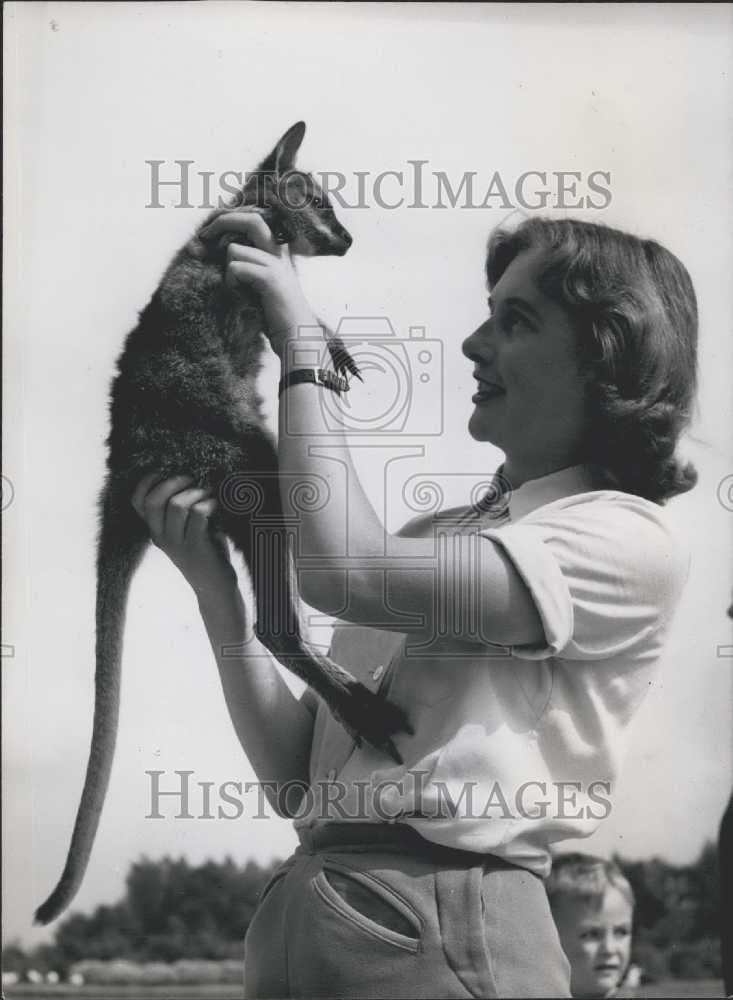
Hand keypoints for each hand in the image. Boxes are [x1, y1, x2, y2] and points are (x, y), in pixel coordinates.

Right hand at [131, 473, 236, 597]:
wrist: (215, 587)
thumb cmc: (205, 551)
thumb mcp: (187, 530)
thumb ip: (182, 509)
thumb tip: (190, 476)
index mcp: (155, 531)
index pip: (137, 502)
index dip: (146, 482)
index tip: (164, 470)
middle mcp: (161, 537)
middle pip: (153, 501)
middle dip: (172, 482)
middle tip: (191, 479)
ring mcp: (177, 543)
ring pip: (176, 504)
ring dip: (195, 492)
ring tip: (208, 492)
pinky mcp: (196, 546)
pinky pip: (198, 513)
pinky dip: (208, 502)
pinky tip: (216, 504)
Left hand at [199, 211, 318, 355]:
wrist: (297, 337)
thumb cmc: (275, 315)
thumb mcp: (258, 283)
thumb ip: (245, 264)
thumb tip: (213, 248)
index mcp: (277, 252)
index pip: (255, 219)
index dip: (231, 218)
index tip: (211, 229)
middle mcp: (279, 253)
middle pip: (251, 219)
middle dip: (224, 221)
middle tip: (205, 235)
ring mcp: (275, 264)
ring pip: (235, 249)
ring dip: (226, 269)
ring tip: (236, 288)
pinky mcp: (270, 278)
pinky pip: (236, 268)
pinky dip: (231, 282)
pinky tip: (240, 296)